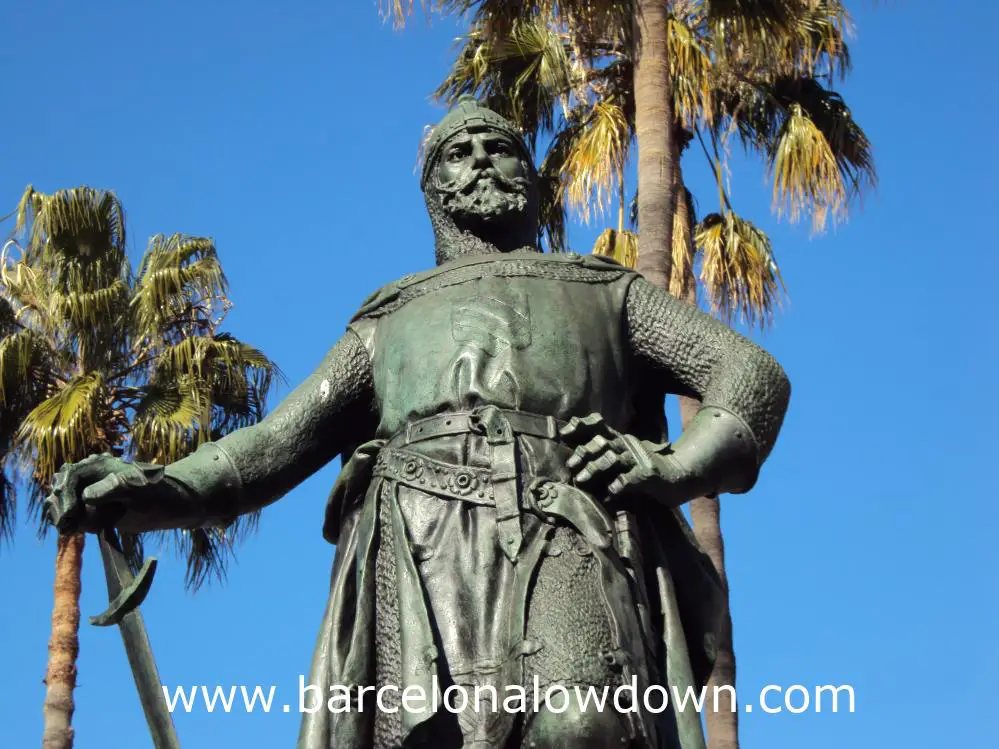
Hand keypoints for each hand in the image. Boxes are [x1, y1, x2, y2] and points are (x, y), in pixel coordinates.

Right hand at [43, 454, 161, 533]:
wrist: (163, 504)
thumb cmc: (153, 492)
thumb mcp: (137, 489)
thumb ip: (114, 489)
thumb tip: (86, 496)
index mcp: (98, 465)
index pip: (71, 476)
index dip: (67, 494)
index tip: (70, 514)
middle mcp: (87, 475)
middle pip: (60, 485)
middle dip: (59, 504)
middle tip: (66, 525)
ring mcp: (84, 490)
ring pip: (59, 498)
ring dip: (59, 513)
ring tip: (67, 528)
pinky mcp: (85, 506)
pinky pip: (66, 511)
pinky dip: (65, 519)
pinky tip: (69, 529)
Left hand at [559, 413, 683, 499]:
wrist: (679, 476)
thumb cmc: (645, 470)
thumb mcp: (625, 458)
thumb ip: (604, 458)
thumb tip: (574, 461)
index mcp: (621, 441)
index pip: (599, 429)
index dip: (581, 428)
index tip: (563, 432)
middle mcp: (628, 446)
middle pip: (602, 444)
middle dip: (584, 453)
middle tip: (570, 465)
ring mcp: (639, 459)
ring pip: (612, 459)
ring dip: (594, 469)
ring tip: (581, 481)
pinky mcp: (648, 474)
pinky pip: (628, 479)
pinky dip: (616, 486)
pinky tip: (607, 494)